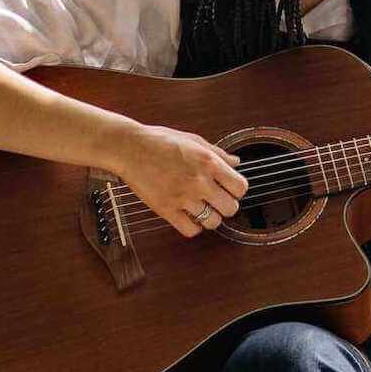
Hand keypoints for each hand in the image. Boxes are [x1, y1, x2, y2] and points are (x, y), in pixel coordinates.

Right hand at [112, 122, 245, 239]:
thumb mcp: (193, 140)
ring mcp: (183, 197)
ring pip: (213, 222)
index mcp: (208, 162)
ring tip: (202, 208)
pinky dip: (193, 226)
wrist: (130, 148)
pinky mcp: (167, 210)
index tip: (230, 188)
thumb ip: (217, 153)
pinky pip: (191, 230)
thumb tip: (235, 162)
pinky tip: (189, 216)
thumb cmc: (159, 141)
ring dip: (211, 217)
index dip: (237, 189)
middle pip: (231, 208)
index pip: (240, 187)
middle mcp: (199, 181)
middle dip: (226, 205)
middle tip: (217, 200)